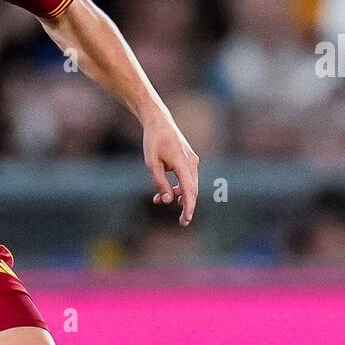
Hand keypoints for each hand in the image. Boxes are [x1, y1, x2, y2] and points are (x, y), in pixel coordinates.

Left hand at [143, 112, 198, 226]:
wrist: (159, 121)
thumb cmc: (153, 141)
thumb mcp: (152, 163)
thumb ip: (160, 183)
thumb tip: (169, 200)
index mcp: (182, 163)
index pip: (189, 190)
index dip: (189, 206)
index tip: (186, 219)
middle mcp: (192, 162)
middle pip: (192, 190)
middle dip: (186, 206)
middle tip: (181, 222)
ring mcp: (192, 161)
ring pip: (190, 185)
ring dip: (178, 195)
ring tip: (158, 200)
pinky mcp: (189, 160)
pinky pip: (187, 178)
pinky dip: (179, 186)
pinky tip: (167, 192)